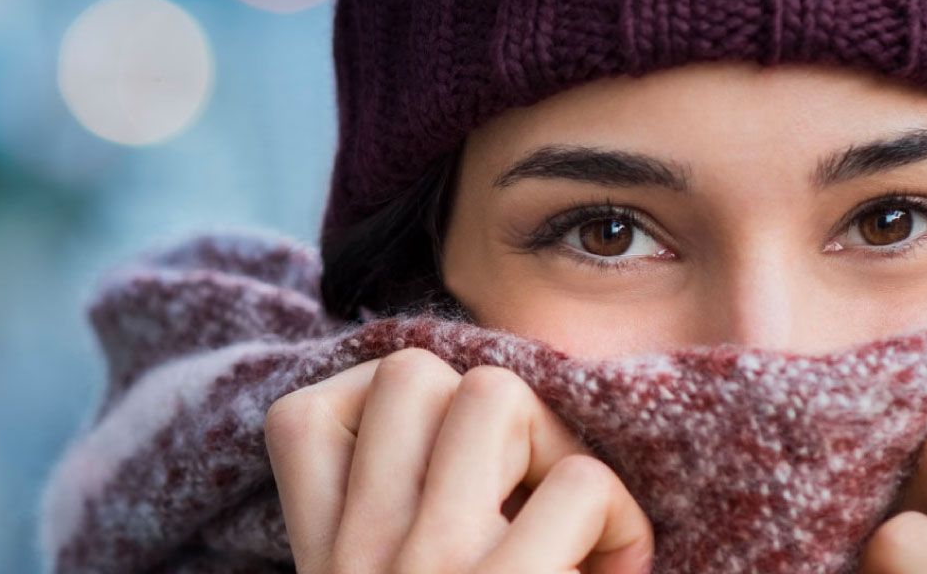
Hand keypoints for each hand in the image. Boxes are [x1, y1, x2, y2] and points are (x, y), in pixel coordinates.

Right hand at [264, 348, 653, 573]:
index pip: (305, 413)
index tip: (445, 475)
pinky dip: (620, 519)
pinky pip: (582, 483)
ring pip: (494, 393)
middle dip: (492, 410)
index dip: (392, 417)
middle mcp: (355, 560)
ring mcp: (428, 570)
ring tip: (575, 523)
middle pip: (413, 373)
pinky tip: (615, 568)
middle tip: (530, 491)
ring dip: (555, 447)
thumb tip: (464, 407)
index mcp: (321, 561)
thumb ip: (381, 527)